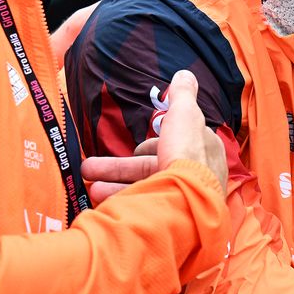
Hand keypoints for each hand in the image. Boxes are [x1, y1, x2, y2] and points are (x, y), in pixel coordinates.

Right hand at [78, 70, 227, 203]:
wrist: (187, 202)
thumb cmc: (186, 153)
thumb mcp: (184, 114)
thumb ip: (182, 95)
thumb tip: (184, 74)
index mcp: (204, 152)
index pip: (175, 145)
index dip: (150, 145)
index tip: (135, 147)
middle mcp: (197, 178)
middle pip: (152, 169)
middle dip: (118, 168)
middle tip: (89, 169)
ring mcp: (183, 200)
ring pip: (143, 188)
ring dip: (113, 184)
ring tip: (90, 186)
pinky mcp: (172, 219)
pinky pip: (143, 206)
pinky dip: (121, 201)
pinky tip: (101, 202)